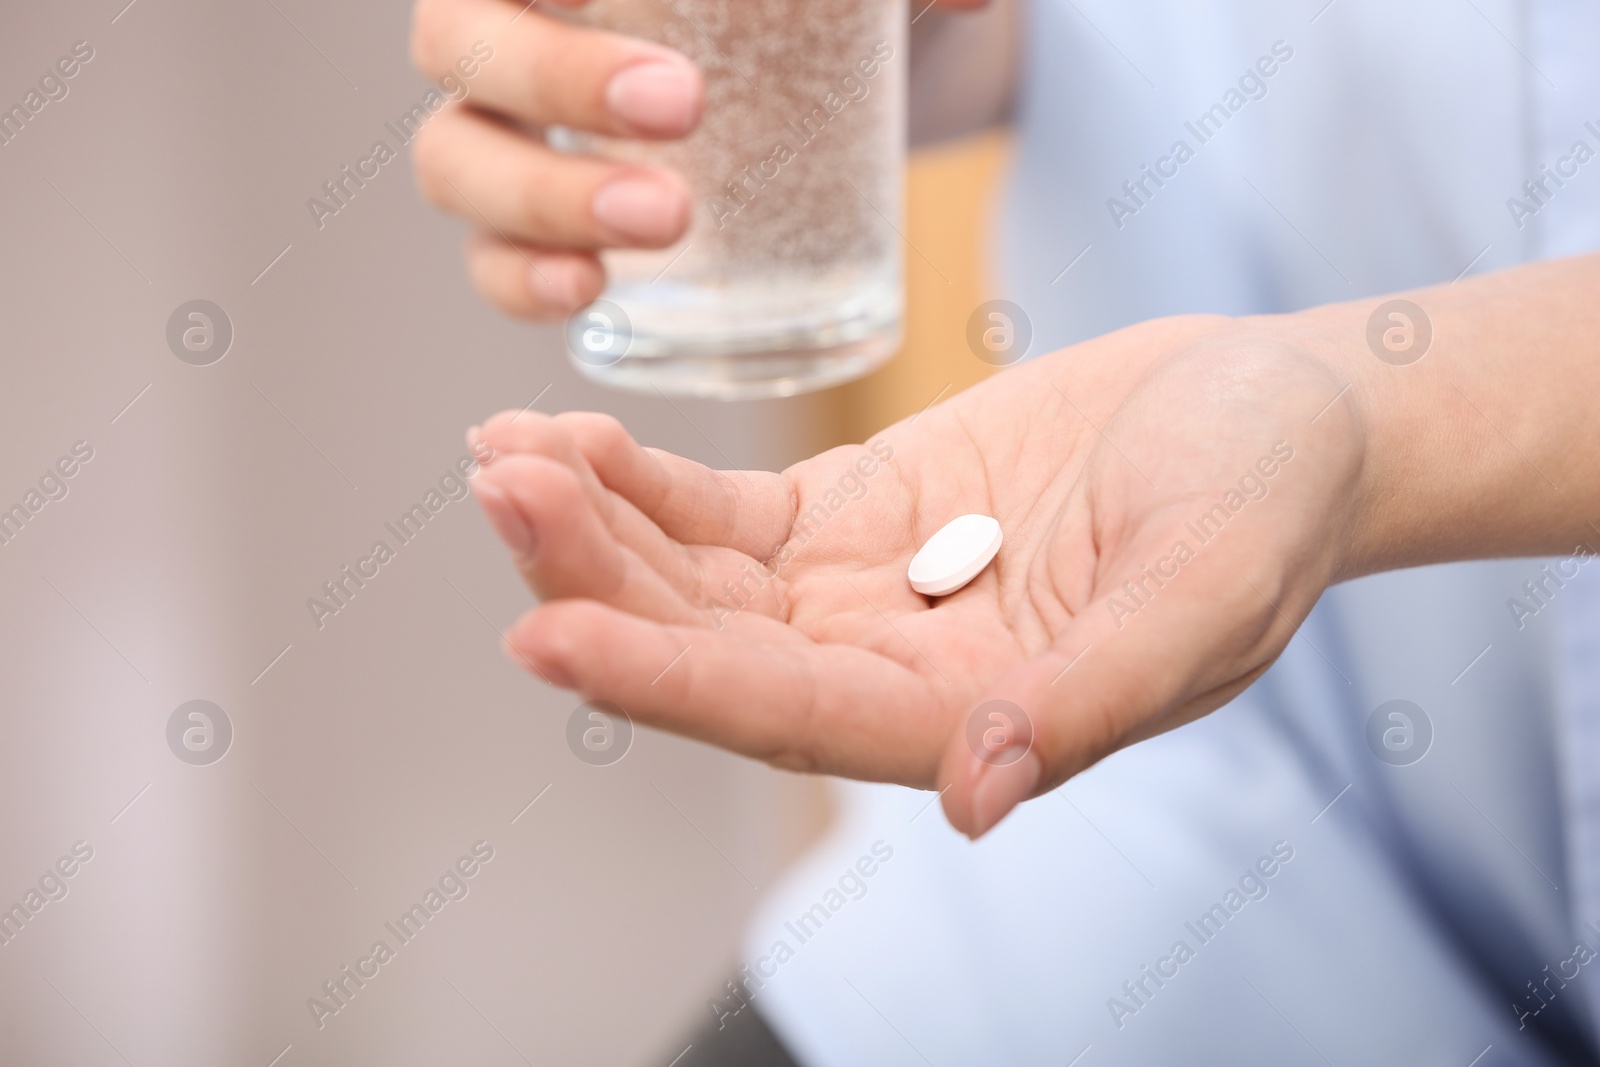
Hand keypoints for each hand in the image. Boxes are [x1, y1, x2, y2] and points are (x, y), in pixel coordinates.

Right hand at [408, 0, 990, 320]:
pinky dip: (522, 282)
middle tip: (684, 108)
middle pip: (460, 45)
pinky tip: (589, 293)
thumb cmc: (836, 4)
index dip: (552, 23)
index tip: (656, 40)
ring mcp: (517, 141)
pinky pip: (492, 263)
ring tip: (666, 223)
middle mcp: (516, 35)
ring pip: (456, 162)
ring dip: (541, 197)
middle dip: (557, 79)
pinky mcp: (546, 236)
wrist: (851, 77)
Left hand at [466, 313, 1368, 835]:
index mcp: (972, 717)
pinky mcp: (854, 515)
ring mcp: (862, 592)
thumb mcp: (1207, 592)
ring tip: (500, 459)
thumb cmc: (1268, 502)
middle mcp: (893, 671)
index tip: (545, 631)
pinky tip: (565, 440)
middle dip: (599, 581)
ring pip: (697, 580)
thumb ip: (1093, 696)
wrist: (1274, 411)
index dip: (668, 679)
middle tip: (501, 496)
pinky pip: (722, 513)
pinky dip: (641, 482)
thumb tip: (978, 800)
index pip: (789, 716)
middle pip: (714, 647)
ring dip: (596, 526)